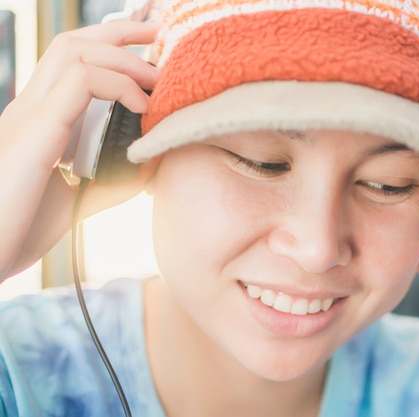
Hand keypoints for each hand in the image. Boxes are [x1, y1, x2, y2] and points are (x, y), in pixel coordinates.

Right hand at [0, 21, 158, 279]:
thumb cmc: (18, 230)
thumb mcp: (75, 199)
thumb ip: (108, 180)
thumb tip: (148, 168)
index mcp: (37, 121)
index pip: (70, 64)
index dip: (110, 47)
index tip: (150, 51)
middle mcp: (29, 108)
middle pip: (71, 43)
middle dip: (121, 31)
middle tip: (161, 31)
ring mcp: (27, 115)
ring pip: (74, 50)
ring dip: (125, 56)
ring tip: (159, 77)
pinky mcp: (35, 130)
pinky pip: (81, 81)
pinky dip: (119, 85)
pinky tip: (142, 108)